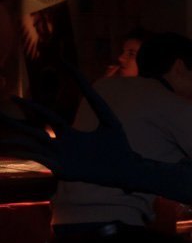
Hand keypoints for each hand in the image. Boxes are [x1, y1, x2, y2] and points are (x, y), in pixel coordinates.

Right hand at [0, 62, 140, 182]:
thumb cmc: (119, 143)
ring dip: (17, 144)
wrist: (128, 167)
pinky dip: (32, 155)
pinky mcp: (64, 172)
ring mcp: (61, 159)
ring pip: (33, 149)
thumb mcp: (105, 115)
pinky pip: (44, 163)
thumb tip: (76, 69)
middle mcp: (61, 146)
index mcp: (69, 133)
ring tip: (3, 142)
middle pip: (33, 132)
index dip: (31, 106)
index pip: (45, 117)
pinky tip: (21, 149)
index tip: (13, 97)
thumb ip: (91, 95)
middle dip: (14, 124)